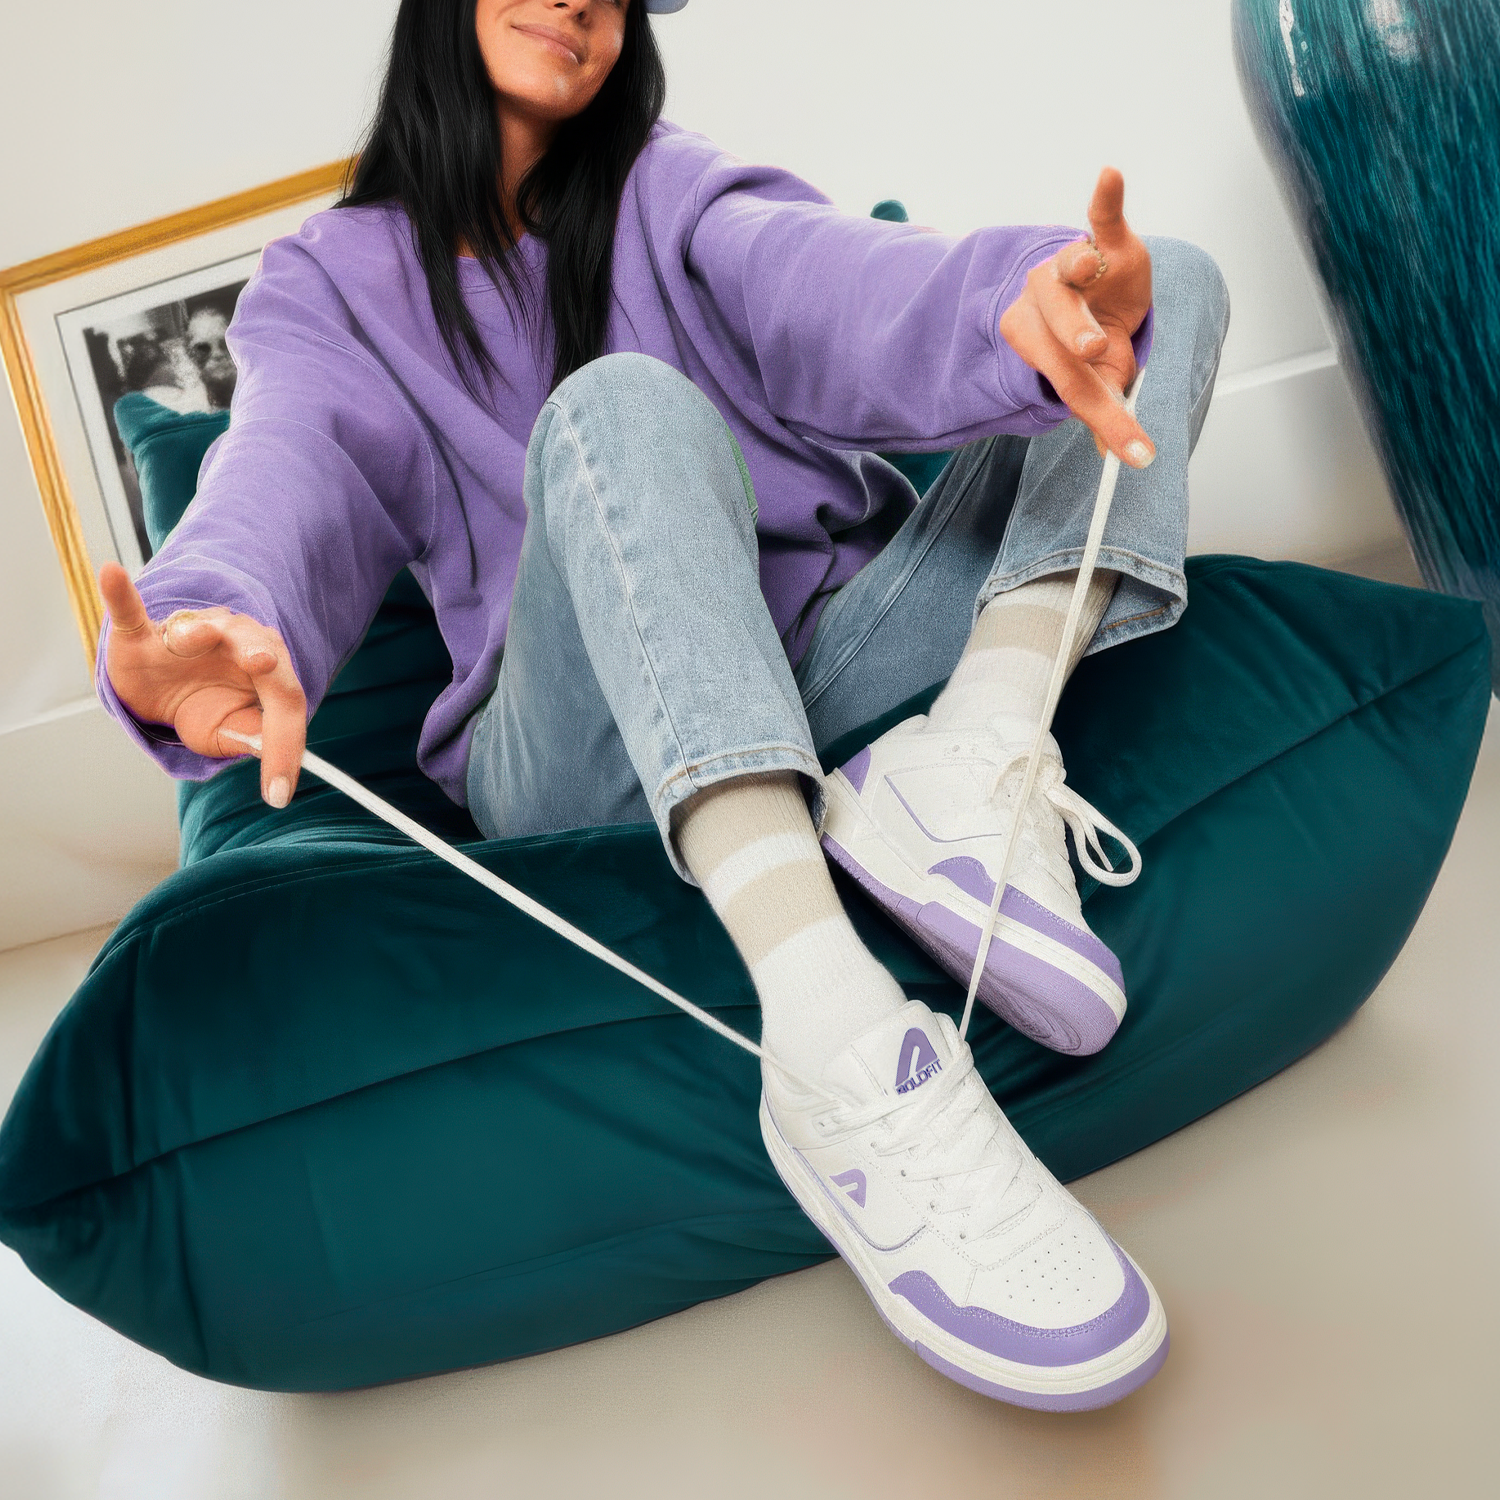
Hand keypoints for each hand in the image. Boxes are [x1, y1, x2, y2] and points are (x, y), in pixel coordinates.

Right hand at [99, 562, 306, 807]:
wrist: (158, 691)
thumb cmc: (203, 707)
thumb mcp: (228, 732)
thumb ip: (251, 736)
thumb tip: (269, 750)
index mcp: (267, 672)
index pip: (286, 702)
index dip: (286, 745)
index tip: (278, 791)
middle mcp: (237, 643)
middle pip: (257, 646)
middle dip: (262, 654)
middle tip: (263, 663)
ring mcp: (190, 635)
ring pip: (205, 626)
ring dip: (202, 629)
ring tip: (197, 637)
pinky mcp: (143, 634)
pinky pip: (130, 610)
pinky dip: (120, 594)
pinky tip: (111, 574)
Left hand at [999, 167, 1154, 465]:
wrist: (1091, 294)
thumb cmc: (1090, 337)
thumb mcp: (1097, 376)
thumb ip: (1102, 409)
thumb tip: (1116, 457)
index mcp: (1036, 344)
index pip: (1072, 384)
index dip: (1106, 417)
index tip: (1135, 450)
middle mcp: (1041, 303)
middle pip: (1055, 323)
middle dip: (1072, 333)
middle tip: (1091, 347)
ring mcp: (1067, 267)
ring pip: (1067, 270)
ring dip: (1076, 268)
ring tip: (1086, 266)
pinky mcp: (1101, 238)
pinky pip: (1100, 216)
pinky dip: (1106, 198)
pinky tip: (1109, 176)